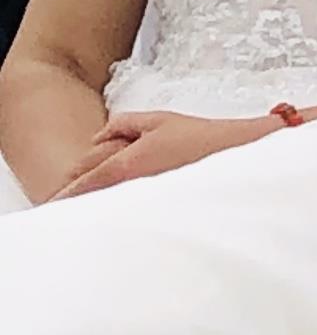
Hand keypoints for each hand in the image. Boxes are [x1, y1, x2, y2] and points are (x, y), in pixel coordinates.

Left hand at [51, 107, 275, 196]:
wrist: (243, 157)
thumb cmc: (204, 139)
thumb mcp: (160, 119)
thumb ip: (123, 124)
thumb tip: (99, 137)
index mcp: (127, 165)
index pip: (82, 186)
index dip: (64, 196)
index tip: (54, 203)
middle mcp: (133, 190)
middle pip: (94, 202)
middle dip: (83, 203)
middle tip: (78, 204)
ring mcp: (148, 204)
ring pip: (114, 210)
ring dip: (106, 209)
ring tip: (110, 208)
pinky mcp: (164, 215)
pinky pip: (136, 215)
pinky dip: (129, 214)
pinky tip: (138, 211)